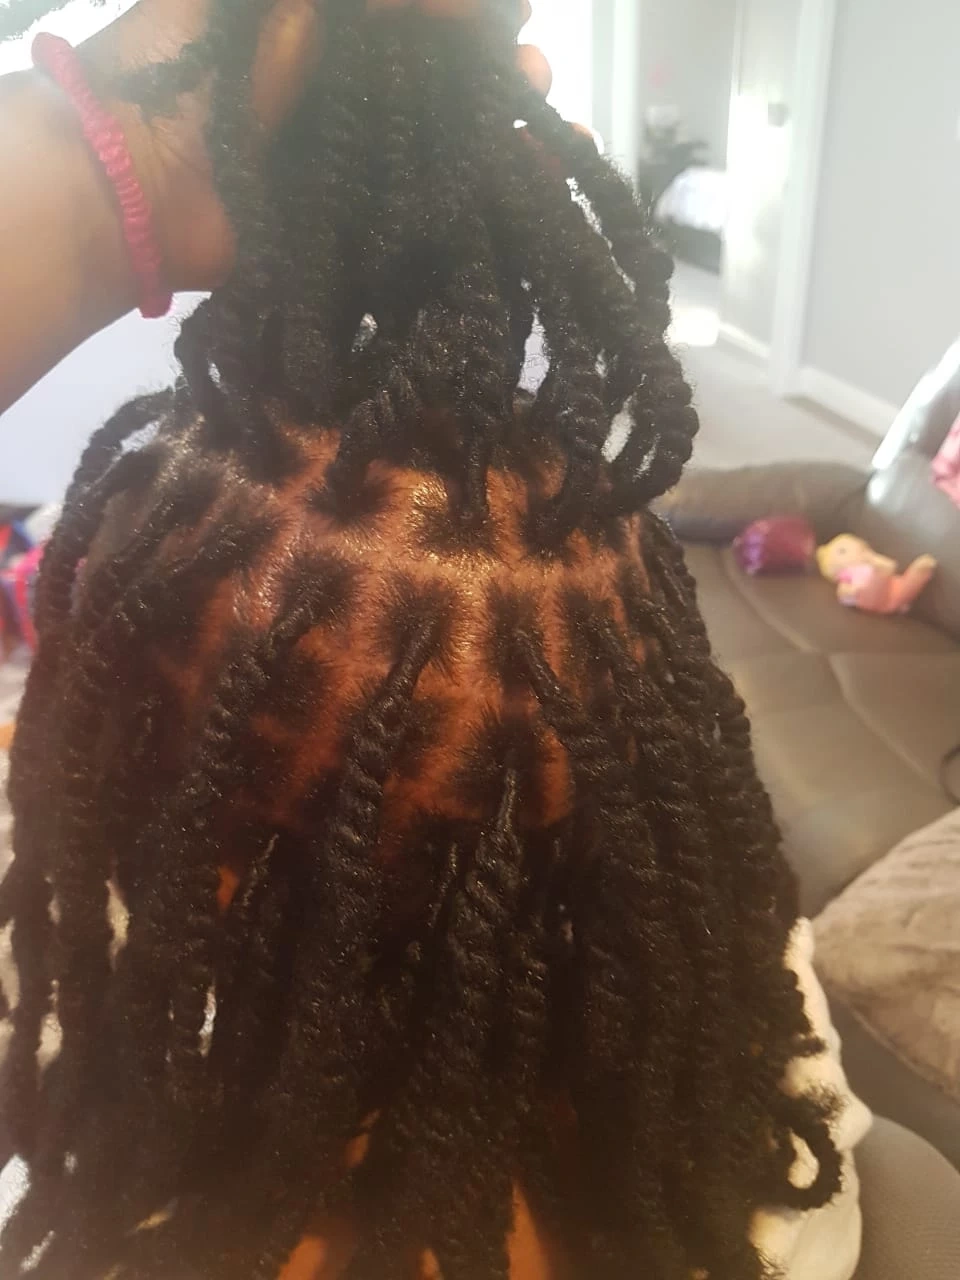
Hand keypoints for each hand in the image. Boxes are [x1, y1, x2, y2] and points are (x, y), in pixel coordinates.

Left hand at [80, 0, 544, 293]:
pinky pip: (436, 209)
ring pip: (451, 144)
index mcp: (330, 31)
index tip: (512, 20)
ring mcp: (359, 161)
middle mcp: (353, 95)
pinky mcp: (361, 224)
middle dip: (501, 74)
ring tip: (552, 136)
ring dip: (506, 136)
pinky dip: (486, 202)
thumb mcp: (272, 0)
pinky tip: (536, 186)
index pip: (422, 23)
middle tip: (533, 78)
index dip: (472, 22)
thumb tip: (463, 4)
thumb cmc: (191, 66)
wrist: (137, 185)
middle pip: (447, 81)